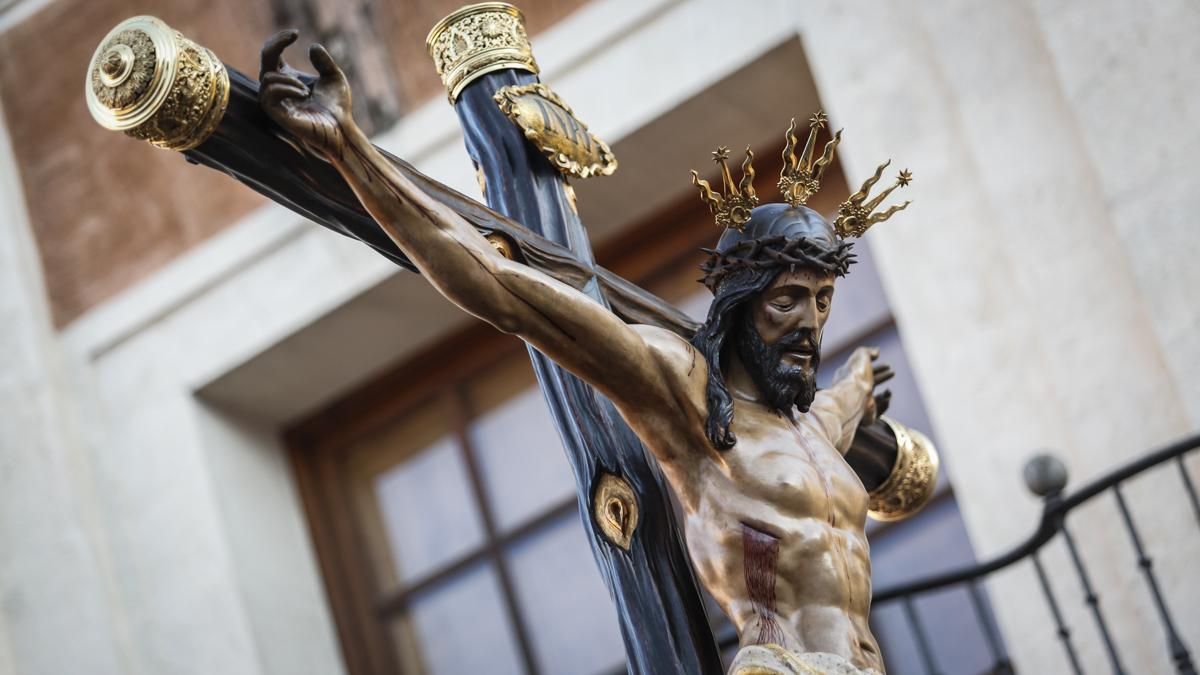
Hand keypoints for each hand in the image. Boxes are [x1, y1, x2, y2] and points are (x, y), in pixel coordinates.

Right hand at [259, 30, 354, 158]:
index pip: (273, 54)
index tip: (296, 33)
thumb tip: (312, 46)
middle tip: (294, 35)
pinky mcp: (277, 115)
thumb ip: (323, 61)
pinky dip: (285, 89)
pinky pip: (268, 96)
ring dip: (288, 79)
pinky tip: (303, 94)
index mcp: (288, 78)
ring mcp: (277, 103)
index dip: (279, 40)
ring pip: (266, 79)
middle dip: (276, 44)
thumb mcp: (334, 77)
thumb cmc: (338, 107)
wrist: (342, 129)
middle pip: (265, 58)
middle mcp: (279, 89)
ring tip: (307, 90)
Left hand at [852, 347, 894, 426]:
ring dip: (885, 394)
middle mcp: (854, 391)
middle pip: (870, 383)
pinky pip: (878, 411)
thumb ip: (869, 352)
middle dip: (882, 376)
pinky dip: (884, 405)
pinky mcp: (866, 416)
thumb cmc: (855, 376)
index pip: (864, 372)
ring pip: (875, 399)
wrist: (852, 398)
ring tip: (889, 391)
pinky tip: (887, 399)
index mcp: (849, 377)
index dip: (877, 367)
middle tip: (893, 372)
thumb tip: (876, 351)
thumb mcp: (861, 356)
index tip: (888, 365)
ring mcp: (859, 404)